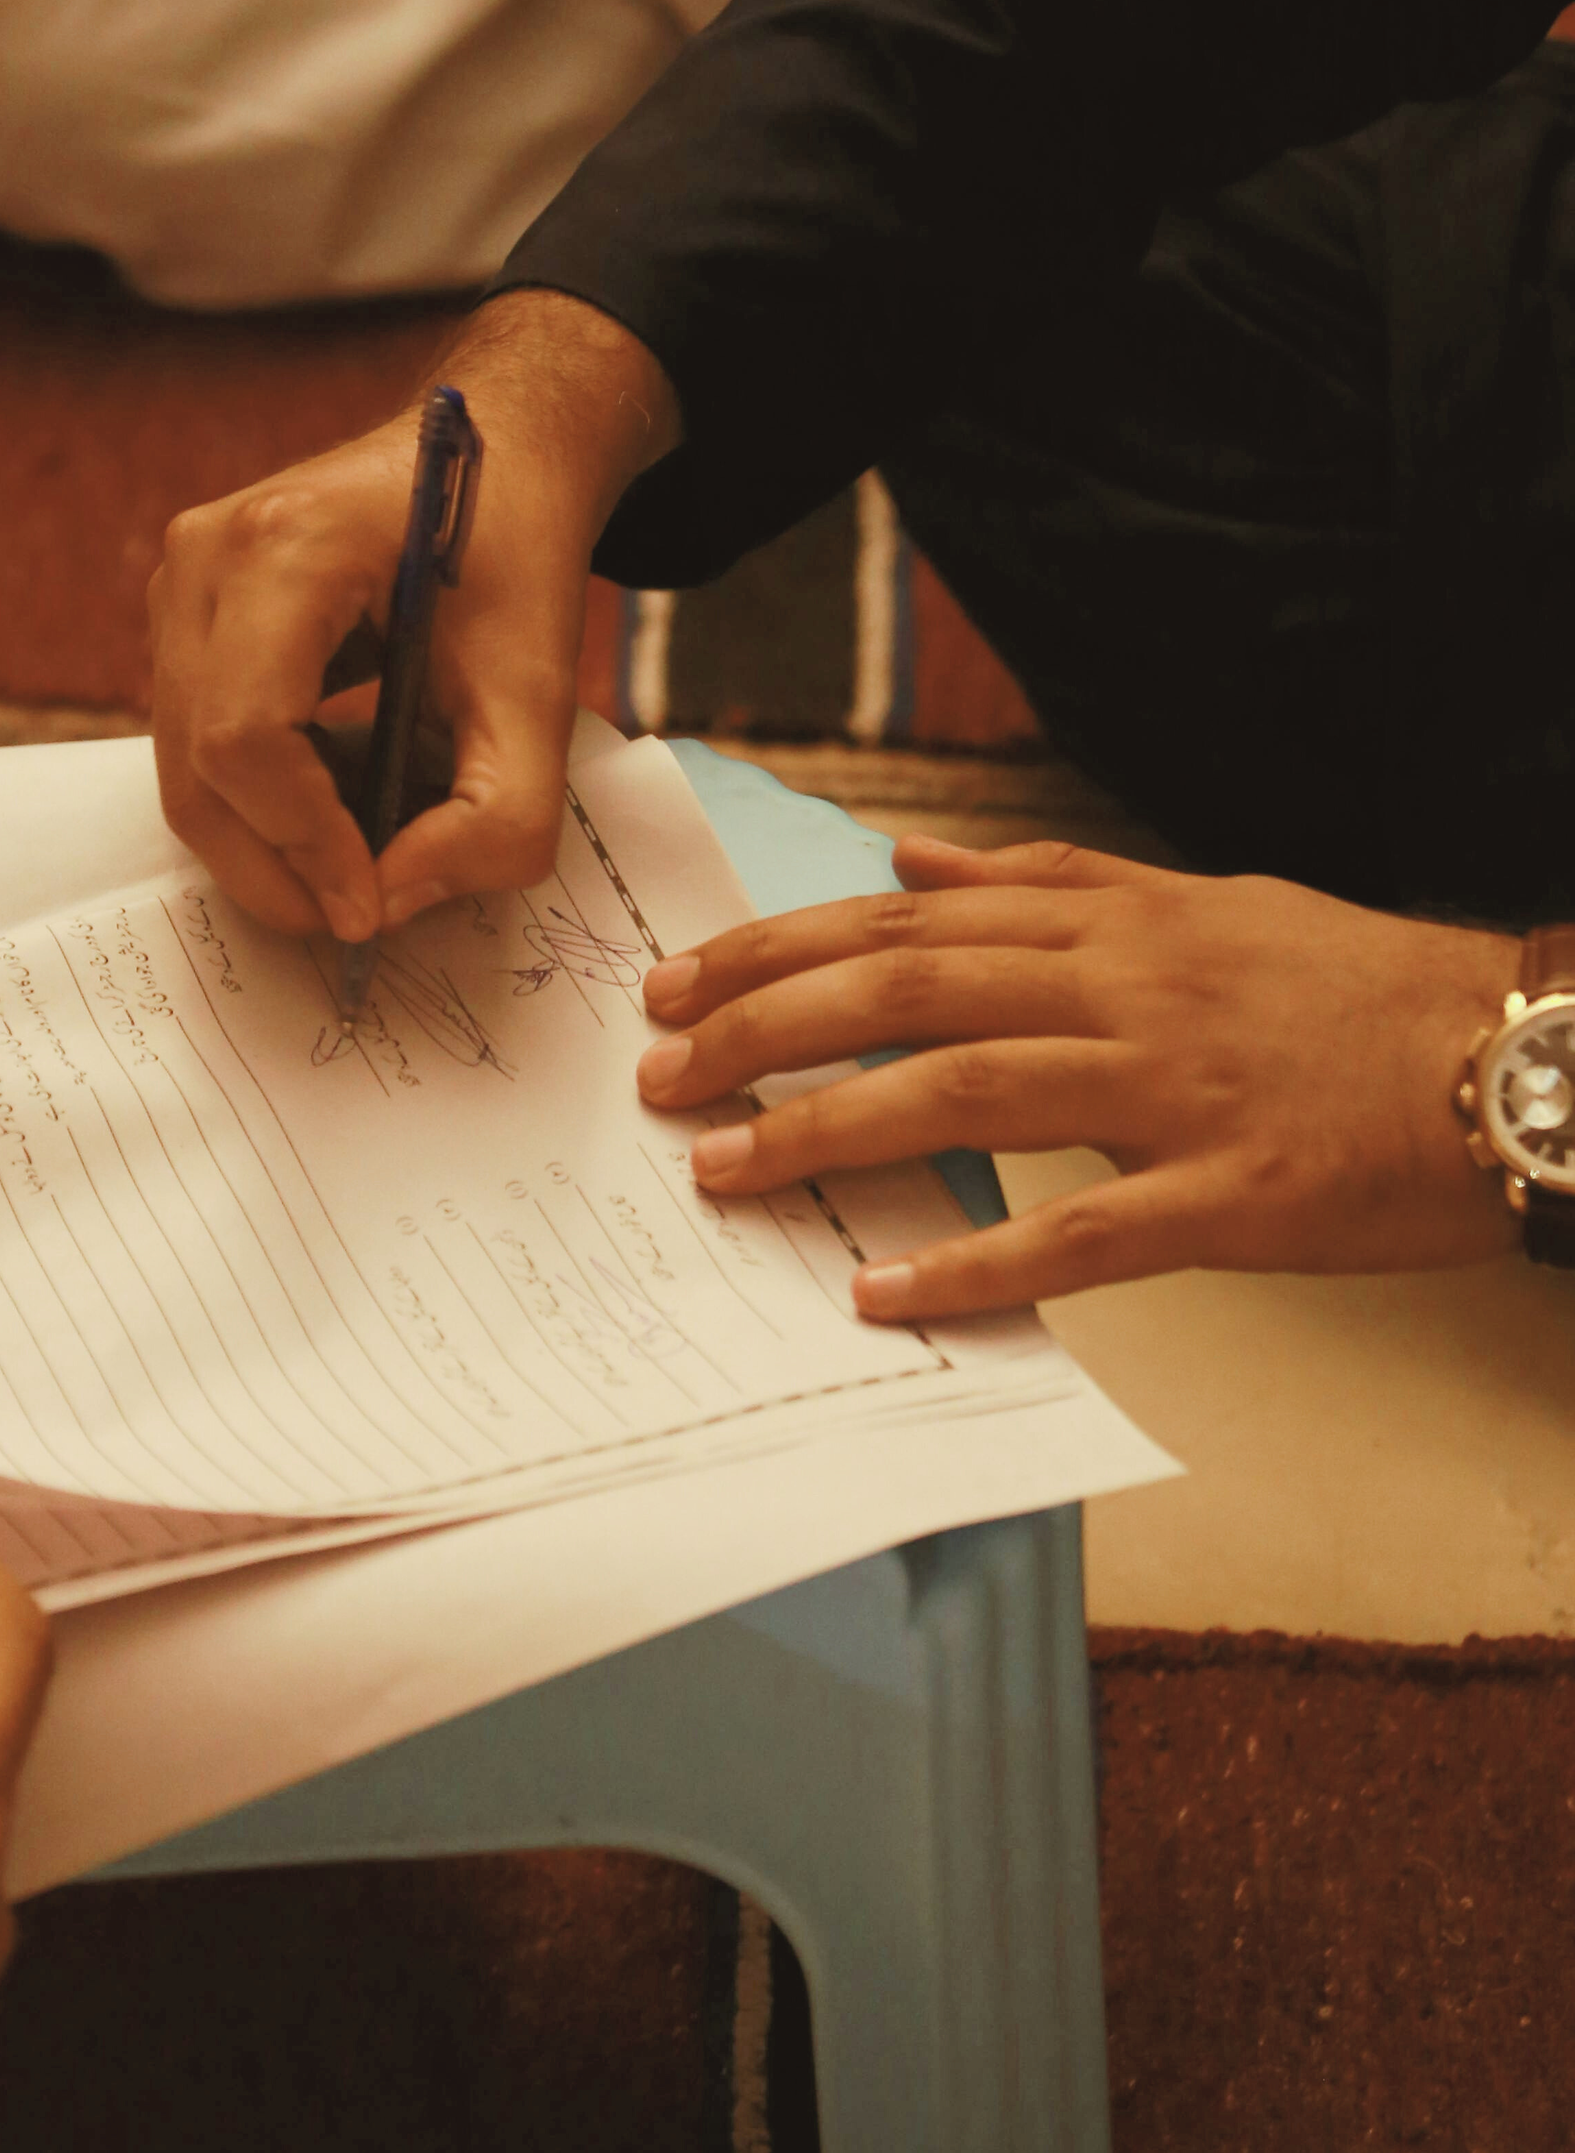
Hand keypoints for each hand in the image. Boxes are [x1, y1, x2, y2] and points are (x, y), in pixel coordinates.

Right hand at [148, 288, 670, 940]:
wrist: (493, 454)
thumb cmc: (515, 549)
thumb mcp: (540, 686)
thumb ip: (496, 816)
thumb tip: (393, 904)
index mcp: (284, 545)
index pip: (246, 735)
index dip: (302, 842)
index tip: (371, 907)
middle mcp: (203, 558)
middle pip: (197, 766)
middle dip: (274, 867)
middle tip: (358, 918)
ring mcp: (178, 584)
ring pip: (183, 767)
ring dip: (265, 842)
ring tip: (355, 863)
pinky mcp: (182, 616)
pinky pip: (193, 742)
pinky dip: (257, 800)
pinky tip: (333, 807)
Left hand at [633, 836, 1517, 1320]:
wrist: (1522, 1057)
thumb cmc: (1362, 991)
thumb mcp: (1207, 903)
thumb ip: (1053, 886)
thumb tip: (912, 864)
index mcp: (1117, 926)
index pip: (907, 923)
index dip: (779, 950)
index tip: (679, 983)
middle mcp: (1131, 991)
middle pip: (909, 993)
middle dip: (764, 1030)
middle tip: (662, 1078)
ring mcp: (1179, 1093)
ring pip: (966, 1092)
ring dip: (828, 1130)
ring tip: (724, 1170)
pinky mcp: (1233, 1197)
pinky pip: (1081, 1233)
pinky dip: (974, 1261)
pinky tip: (883, 1289)